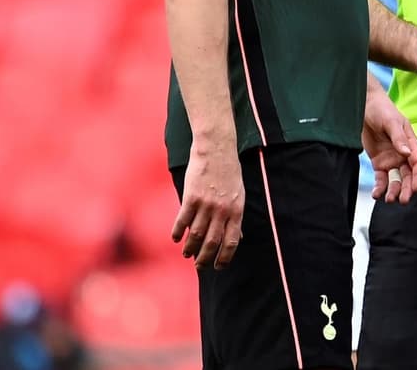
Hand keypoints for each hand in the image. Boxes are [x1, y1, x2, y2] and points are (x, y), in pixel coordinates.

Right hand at [172, 139, 243, 269]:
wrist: (217, 150)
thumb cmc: (230, 173)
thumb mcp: (240, 195)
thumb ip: (236, 217)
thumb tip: (239, 237)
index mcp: (237, 210)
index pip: (231, 241)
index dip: (224, 257)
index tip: (218, 266)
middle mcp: (222, 210)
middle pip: (213, 242)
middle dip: (205, 258)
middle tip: (199, 266)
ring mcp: (207, 204)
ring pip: (196, 234)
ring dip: (190, 248)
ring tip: (187, 254)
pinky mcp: (192, 197)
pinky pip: (183, 220)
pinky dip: (178, 232)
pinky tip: (176, 238)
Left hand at [363, 92, 416, 204]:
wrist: (364, 106)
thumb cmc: (382, 110)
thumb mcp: (391, 122)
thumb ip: (399, 138)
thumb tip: (407, 153)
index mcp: (411, 144)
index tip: (416, 188)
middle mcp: (403, 154)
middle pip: (408, 175)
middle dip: (407, 188)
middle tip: (403, 200)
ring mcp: (391, 159)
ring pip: (396, 180)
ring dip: (394, 190)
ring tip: (389, 199)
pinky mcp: (378, 162)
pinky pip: (381, 178)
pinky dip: (380, 187)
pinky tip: (377, 194)